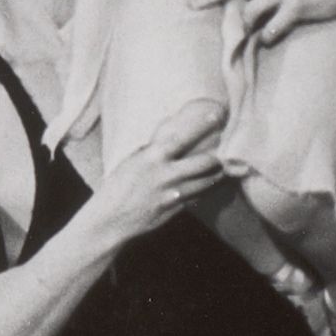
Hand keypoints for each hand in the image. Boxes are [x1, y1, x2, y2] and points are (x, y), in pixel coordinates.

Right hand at [92, 103, 225, 242]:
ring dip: (216, 175)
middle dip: (217, 157)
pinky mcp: (175, 210)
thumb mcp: (131, 161)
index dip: (200, 125)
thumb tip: (168, 128)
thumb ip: (152, 149)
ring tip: (222, 169)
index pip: (181, 137)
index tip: (215, 114)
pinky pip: (198, 197)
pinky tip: (210, 186)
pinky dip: (206, 190)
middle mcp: (165, 175)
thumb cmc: (116, 187)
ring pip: (206, 182)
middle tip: (225, 152)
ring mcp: (172, 194)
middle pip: (203, 163)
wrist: (110, 220)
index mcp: (151, 158)